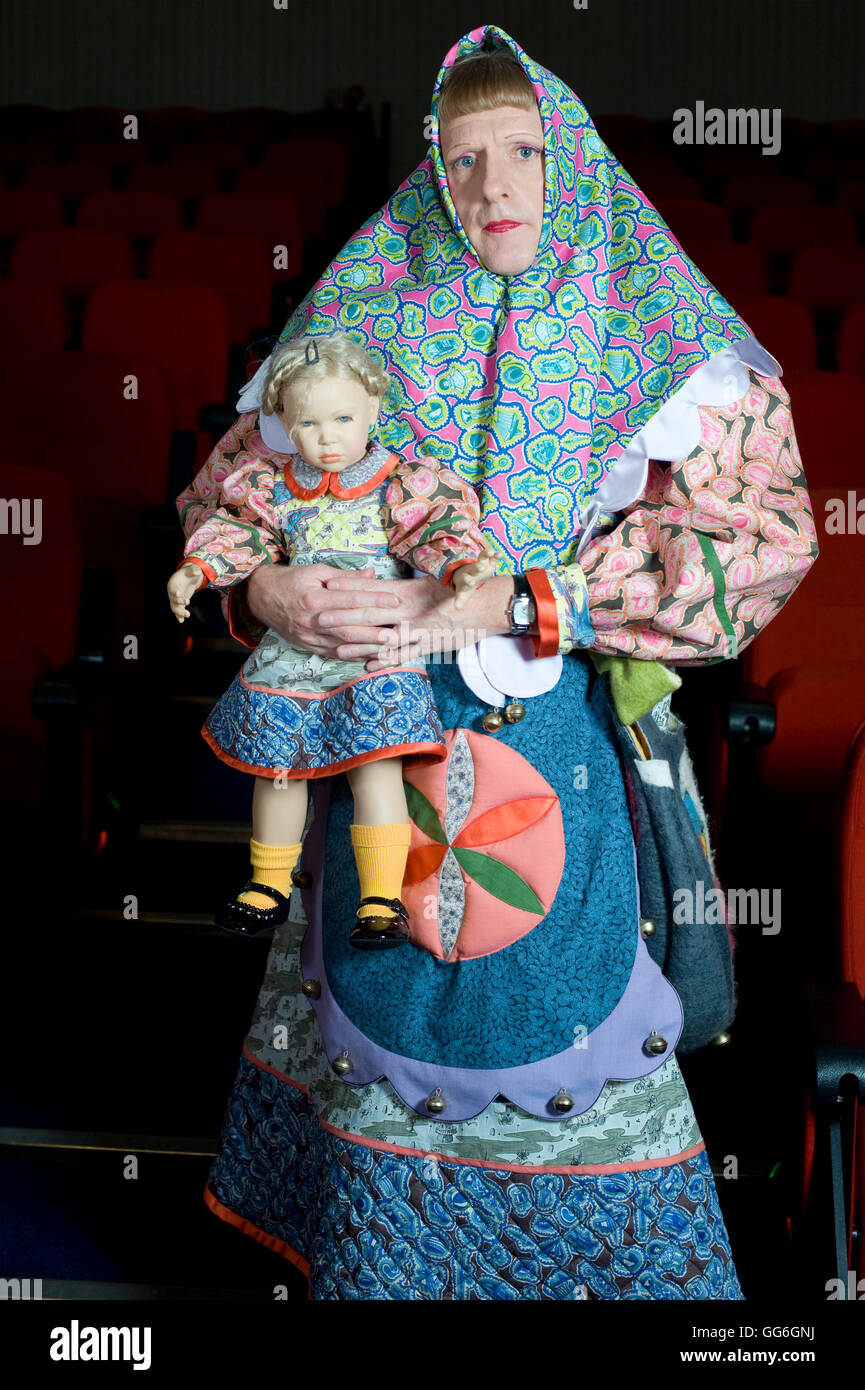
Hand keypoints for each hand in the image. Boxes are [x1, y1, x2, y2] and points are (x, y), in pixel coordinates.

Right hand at [167, 562, 204, 621]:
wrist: (190, 578)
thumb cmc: (190, 573)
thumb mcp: (192, 570)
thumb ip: (194, 571)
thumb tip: (197, 571)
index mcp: (173, 583)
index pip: (172, 589)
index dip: (174, 592)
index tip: (178, 594)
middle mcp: (172, 592)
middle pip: (173, 600)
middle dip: (179, 602)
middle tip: (187, 602)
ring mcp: (175, 599)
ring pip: (175, 607)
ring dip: (179, 612)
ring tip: (187, 614)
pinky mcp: (180, 603)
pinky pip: (178, 611)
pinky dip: (179, 616)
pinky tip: (181, 621)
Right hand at [245, 561, 401, 657]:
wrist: (261, 597)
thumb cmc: (292, 580)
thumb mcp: (316, 571)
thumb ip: (345, 577)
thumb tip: (372, 574)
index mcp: (314, 597)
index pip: (350, 599)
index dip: (374, 600)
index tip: (395, 600)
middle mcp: (311, 620)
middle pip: (349, 627)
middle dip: (376, 630)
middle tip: (400, 631)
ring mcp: (309, 636)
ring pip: (344, 644)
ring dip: (369, 647)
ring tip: (391, 646)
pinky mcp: (308, 646)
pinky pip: (334, 654)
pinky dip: (354, 655)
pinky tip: (371, 655)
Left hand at [320, 571, 515, 670]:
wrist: (491, 606)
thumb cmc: (464, 587)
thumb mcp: (434, 578)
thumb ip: (406, 584)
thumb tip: (382, 584)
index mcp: (411, 591)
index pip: (373, 589)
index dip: (349, 588)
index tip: (327, 586)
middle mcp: (412, 612)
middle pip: (371, 614)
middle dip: (343, 616)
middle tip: (319, 617)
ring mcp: (420, 631)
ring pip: (383, 639)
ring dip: (359, 644)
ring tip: (336, 647)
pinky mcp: (430, 646)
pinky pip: (404, 655)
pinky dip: (385, 661)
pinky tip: (367, 665)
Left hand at [452, 555, 497, 610]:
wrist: (466, 573)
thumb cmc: (465, 585)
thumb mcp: (463, 593)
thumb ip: (460, 600)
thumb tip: (457, 608)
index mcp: (466, 578)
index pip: (466, 579)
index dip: (468, 580)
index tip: (470, 582)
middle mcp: (473, 570)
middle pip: (475, 567)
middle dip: (478, 567)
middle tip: (481, 567)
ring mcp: (480, 564)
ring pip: (482, 557)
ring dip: (486, 554)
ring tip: (491, 552)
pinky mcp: (487, 561)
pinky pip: (491, 557)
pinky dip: (495, 555)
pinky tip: (500, 554)